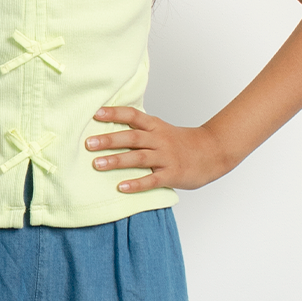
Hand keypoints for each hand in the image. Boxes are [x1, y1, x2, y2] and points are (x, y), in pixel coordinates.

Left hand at [85, 107, 230, 192]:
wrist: (213, 153)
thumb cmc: (183, 143)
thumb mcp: (162, 130)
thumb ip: (141, 129)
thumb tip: (112, 128)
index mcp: (156, 127)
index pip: (133, 115)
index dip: (115, 113)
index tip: (95, 113)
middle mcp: (160, 140)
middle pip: (132, 137)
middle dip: (109, 140)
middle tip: (88, 143)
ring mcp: (166, 158)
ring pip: (139, 158)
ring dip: (117, 160)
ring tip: (97, 164)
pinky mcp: (172, 175)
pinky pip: (152, 180)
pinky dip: (137, 184)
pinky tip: (122, 187)